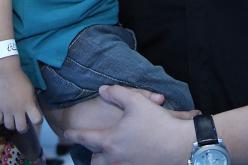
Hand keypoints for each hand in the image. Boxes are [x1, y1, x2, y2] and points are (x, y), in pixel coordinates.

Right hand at [0, 65, 41, 133]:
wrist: (7, 72)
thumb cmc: (21, 80)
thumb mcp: (31, 91)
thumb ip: (32, 103)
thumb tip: (33, 112)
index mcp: (29, 104)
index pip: (37, 120)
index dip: (38, 122)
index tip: (36, 119)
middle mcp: (18, 109)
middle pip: (21, 128)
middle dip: (23, 128)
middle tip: (23, 123)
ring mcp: (6, 109)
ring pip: (9, 126)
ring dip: (12, 124)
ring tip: (12, 120)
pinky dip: (1, 120)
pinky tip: (3, 116)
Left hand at [65, 85, 193, 164]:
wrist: (181, 145)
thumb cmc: (157, 122)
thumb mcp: (136, 101)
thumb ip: (116, 93)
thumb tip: (102, 90)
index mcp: (110, 141)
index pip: (85, 138)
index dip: (73, 135)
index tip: (66, 133)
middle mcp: (115, 159)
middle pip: (95, 162)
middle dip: (91, 156)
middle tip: (91, 150)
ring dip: (105, 162)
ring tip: (105, 156)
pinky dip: (121, 164)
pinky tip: (125, 159)